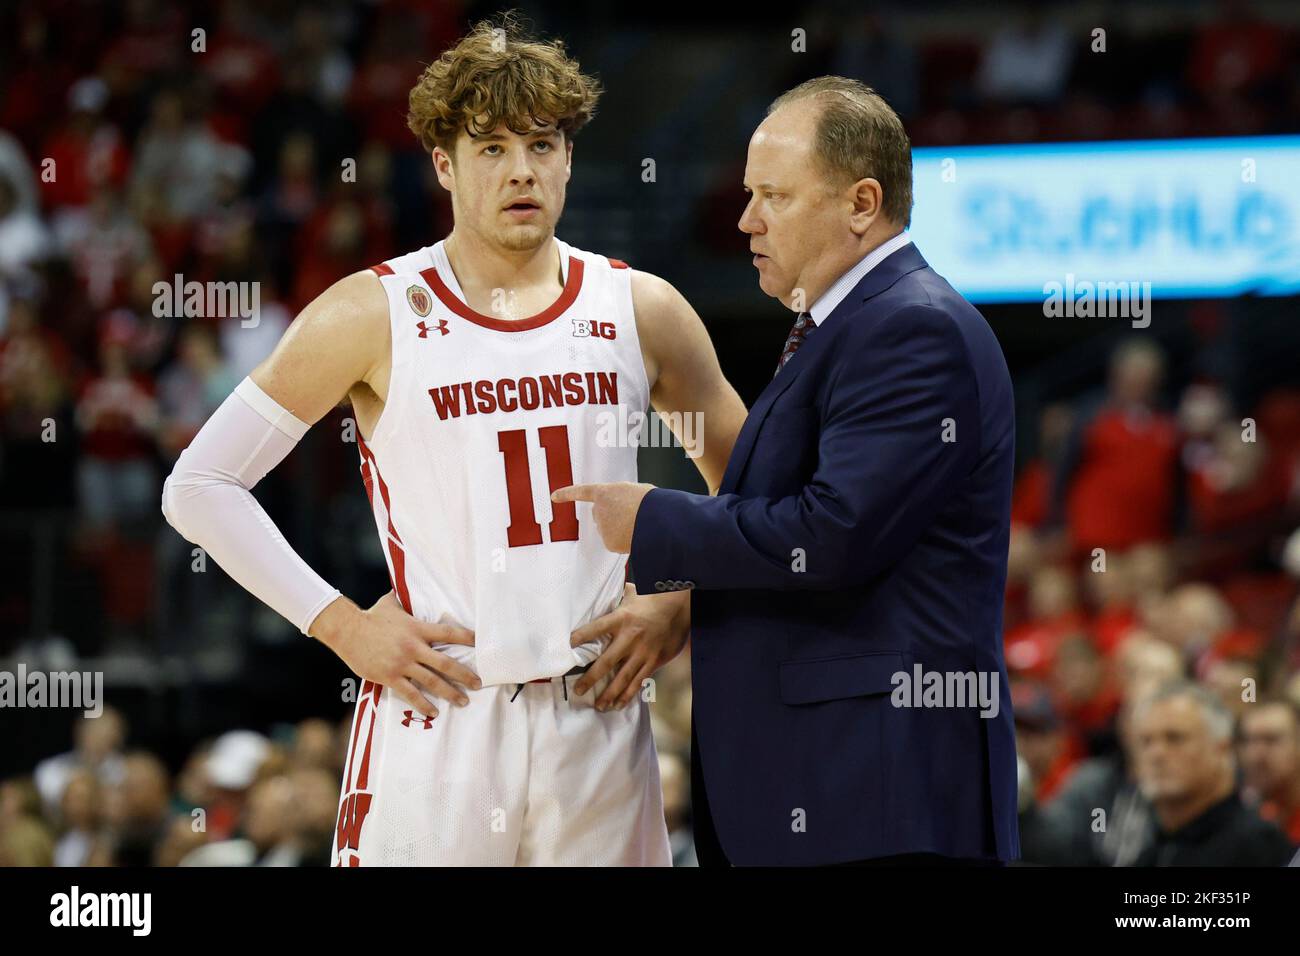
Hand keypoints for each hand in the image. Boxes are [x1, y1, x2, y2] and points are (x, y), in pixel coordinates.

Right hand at [311, 591, 479, 717]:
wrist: (347, 630)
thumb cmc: (370, 616)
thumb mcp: (390, 603)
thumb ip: (402, 599)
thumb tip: (404, 585)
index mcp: (417, 628)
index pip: (448, 633)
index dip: (466, 638)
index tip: (480, 644)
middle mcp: (413, 647)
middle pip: (446, 663)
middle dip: (465, 675)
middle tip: (479, 683)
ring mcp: (402, 663)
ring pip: (432, 681)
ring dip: (450, 693)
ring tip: (463, 701)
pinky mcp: (390, 677)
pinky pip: (410, 694)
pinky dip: (423, 704)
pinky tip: (434, 712)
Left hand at [551, 482, 655, 552]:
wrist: (657, 520)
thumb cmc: (650, 502)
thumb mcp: (634, 491)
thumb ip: (620, 497)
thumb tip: (622, 510)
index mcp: (605, 492)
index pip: (581, 492)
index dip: (567, 493)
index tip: (554, 496)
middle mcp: (599, 510)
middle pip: (600, 515)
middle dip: (610, 516)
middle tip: (630, 515)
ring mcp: (603, 528)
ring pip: (609, 530)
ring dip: (620, 529)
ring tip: (638, 525)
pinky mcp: (609, 543)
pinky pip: (616, 543)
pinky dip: (624, 541)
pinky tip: (636, 536)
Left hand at [570, 583, 688, 709]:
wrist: (679, 608)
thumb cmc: (652, 600)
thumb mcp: (632, 594)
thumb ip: (615, 597)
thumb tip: (598, 591)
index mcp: (622, 618)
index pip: (597, 628)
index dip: (582, 636)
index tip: (568, 644)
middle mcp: (631, 637)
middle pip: (607, 662)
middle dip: (591, 678)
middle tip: (578, 690)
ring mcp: (643, 652)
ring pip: (624, 677)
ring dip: (610, 693)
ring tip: (599, 705)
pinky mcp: (654, 661)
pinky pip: (639, 681)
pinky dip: (629, 694)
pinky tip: (619, 704)